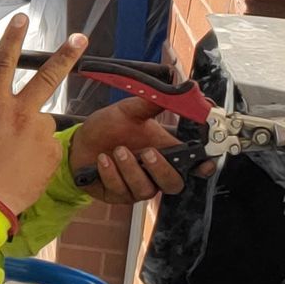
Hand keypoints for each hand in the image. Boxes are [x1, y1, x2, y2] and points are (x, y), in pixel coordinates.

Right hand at [0, 16, 86, 219]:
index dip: (12, 37)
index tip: (22, 18)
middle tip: (81, 38)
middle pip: (47, 77)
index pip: (3, 61)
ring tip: (11, 151)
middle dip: (66, 55)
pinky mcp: (51, 155)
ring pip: (39, 120)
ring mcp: (39, 134)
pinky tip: (21, 164)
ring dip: (29, 127)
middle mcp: (20, 112)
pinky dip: (37, 150)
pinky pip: (47, 146)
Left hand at [68, 95, 208, 203]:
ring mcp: (137, 186)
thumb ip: (152, 103)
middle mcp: (154, 172)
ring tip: (117, 150)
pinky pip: (120, 190)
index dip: (203, 167)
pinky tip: (102, 160)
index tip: (204, 162)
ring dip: (131, 169)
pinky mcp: (118, 195)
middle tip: (147, 152)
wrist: (79, 142)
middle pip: (174, 184)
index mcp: (165, 152)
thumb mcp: (129, 110)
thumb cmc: (108, 128)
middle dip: (161, 169)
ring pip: (146, 190)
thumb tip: (176, 87)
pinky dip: (111, 174)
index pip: (192, 165)